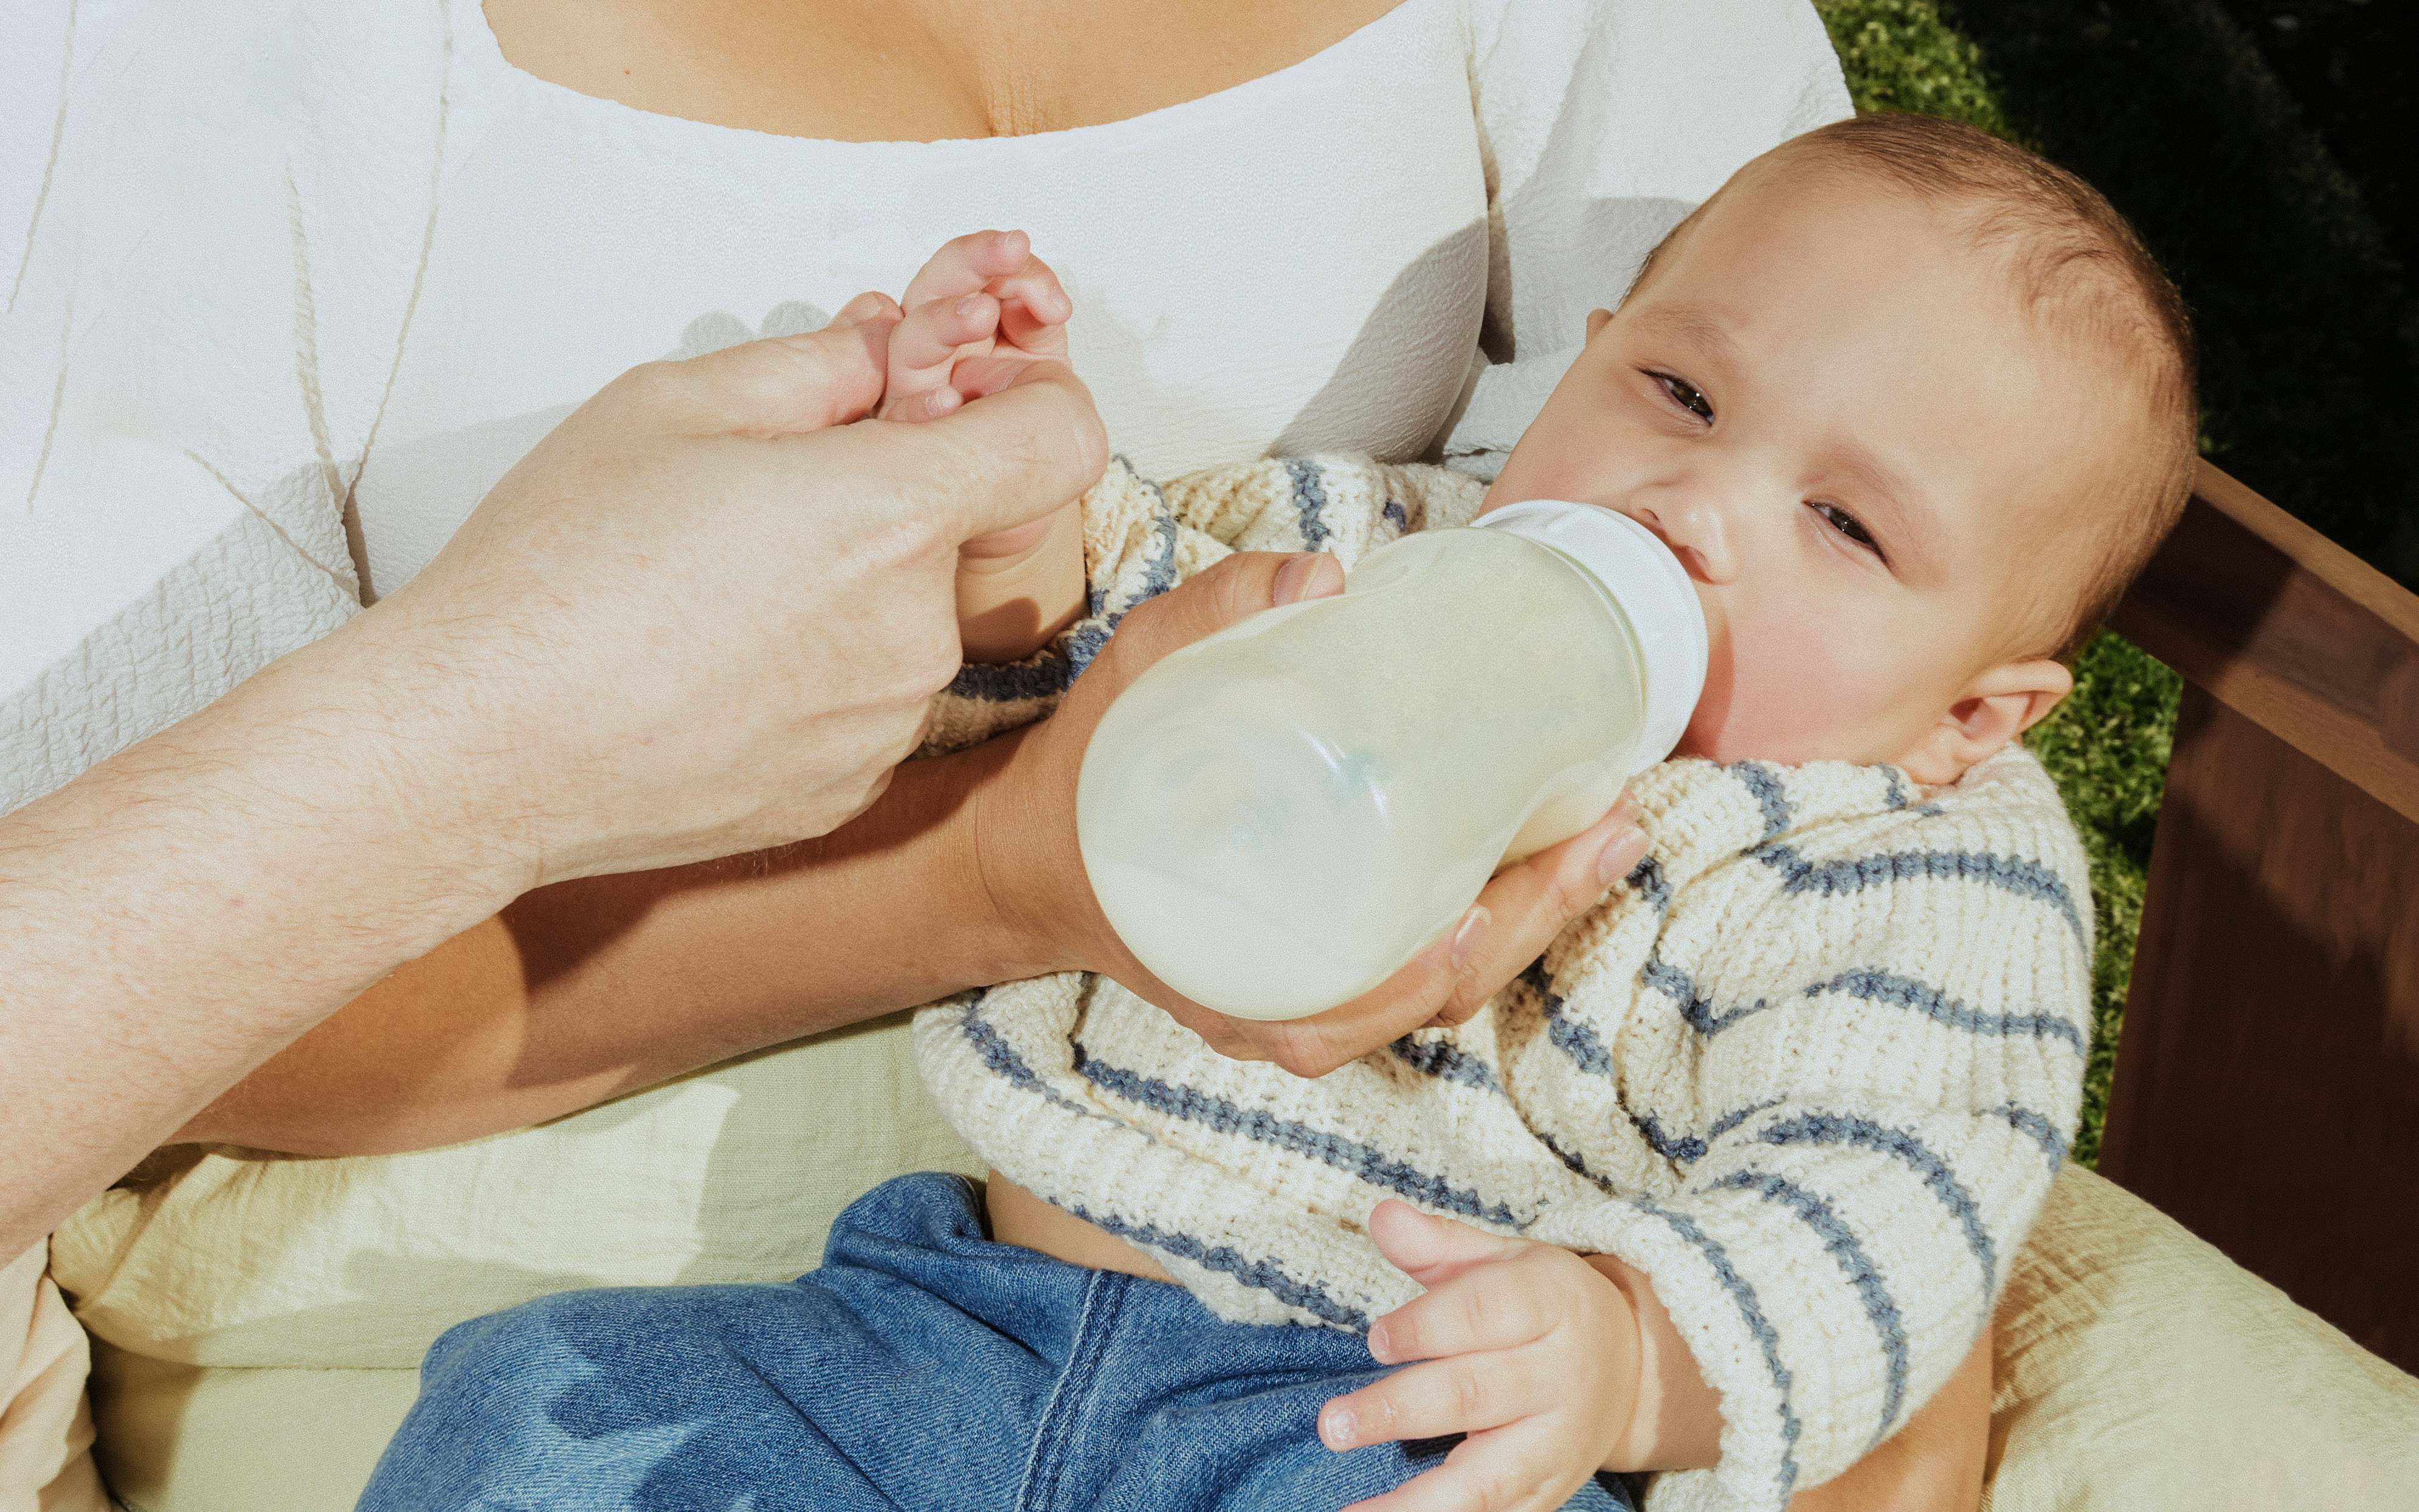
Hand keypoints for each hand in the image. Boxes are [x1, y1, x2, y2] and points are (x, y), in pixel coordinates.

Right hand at [369, 292, 1105, 891]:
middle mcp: (916, 631)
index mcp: (894, 514)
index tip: (961, 402)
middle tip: (757, 503)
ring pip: (905, 621)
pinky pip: (862, 704)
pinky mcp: (846, 789)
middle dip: (885, 504)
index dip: (1022, 402)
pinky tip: (705, 671)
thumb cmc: (556, 575)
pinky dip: (810, 677)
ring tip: (708, 598)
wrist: (480, 747)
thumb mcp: (674, 402)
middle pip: (959, 532)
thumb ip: (817, 365)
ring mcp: (886, 723)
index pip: (1062, 437)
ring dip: (842, 595)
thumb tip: (888, 352)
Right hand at [874, 228, 1072, 422]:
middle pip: (933, 288)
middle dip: (972, 262)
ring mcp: (913, 385)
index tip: (1027, 260)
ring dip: (944, 321)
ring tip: (982, 313)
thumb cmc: (1022, 403)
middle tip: (1010, 252)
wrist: (1022, 464)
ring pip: (910, 343)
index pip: (967, 269)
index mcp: (960, 314)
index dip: (995, 258)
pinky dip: (924, 408)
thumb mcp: (1044, 351)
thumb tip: (1044, 304)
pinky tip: (948, 401)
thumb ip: (1040, 319)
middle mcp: (930, 342)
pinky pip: (905, 416)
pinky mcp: (905, 429)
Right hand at [974, 550, 1650, 1076]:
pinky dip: (1501, 918)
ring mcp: (1315, 987)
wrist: (1035, 854)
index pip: (1343, 1014)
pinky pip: (1432, 961)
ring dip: (1537, 920)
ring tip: (1609, 833)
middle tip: (1605, 831)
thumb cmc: (1083, 787)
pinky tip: (1558, 853)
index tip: (1476, 913)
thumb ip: (1211, 621)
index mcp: (1225, 982)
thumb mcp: (1129, 688)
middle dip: (1532, 922)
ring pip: (1446, 985)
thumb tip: (1320, 573)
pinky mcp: (1336, 954)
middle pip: (1430, 994)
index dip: (1421, 975)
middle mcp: (1281, 1006)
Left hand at [1320, 1202, 1642, 1511]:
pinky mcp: (1551, 1490)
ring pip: (1489, 1476)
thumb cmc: (1542, 1304)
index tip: (1375, 1339)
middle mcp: (1561, 1376)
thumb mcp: (1501, 1261)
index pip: (1486, 1313)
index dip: (1426, 1327)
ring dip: (1418, 1500)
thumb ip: (1439, 1245)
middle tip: (1333, 1423)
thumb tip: (1382, 1216)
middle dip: (1401, 1410)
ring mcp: (1559, 1442)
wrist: (1630, 1366)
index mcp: (1552, 1302)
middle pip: (1476, 1394)